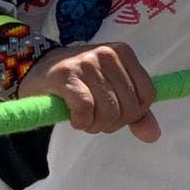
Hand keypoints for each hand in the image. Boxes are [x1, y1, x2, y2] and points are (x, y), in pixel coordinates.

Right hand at [19, 42, 160, 142]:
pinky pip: (85, 110)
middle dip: (112, 123)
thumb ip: (136, 112)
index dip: (133, 114)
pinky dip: (81, 122)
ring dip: (95, 125)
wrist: (36, 69)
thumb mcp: (111, 90)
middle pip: (128, 108)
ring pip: (108, 112)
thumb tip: (153, 135)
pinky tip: (75, 119)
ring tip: (84, 118)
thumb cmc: (80, 81)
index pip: (147, 95)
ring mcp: (86, 63)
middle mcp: (107, 54)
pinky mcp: (65, 76)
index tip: (115, 113)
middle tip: (95, 118)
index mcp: (123, 53)